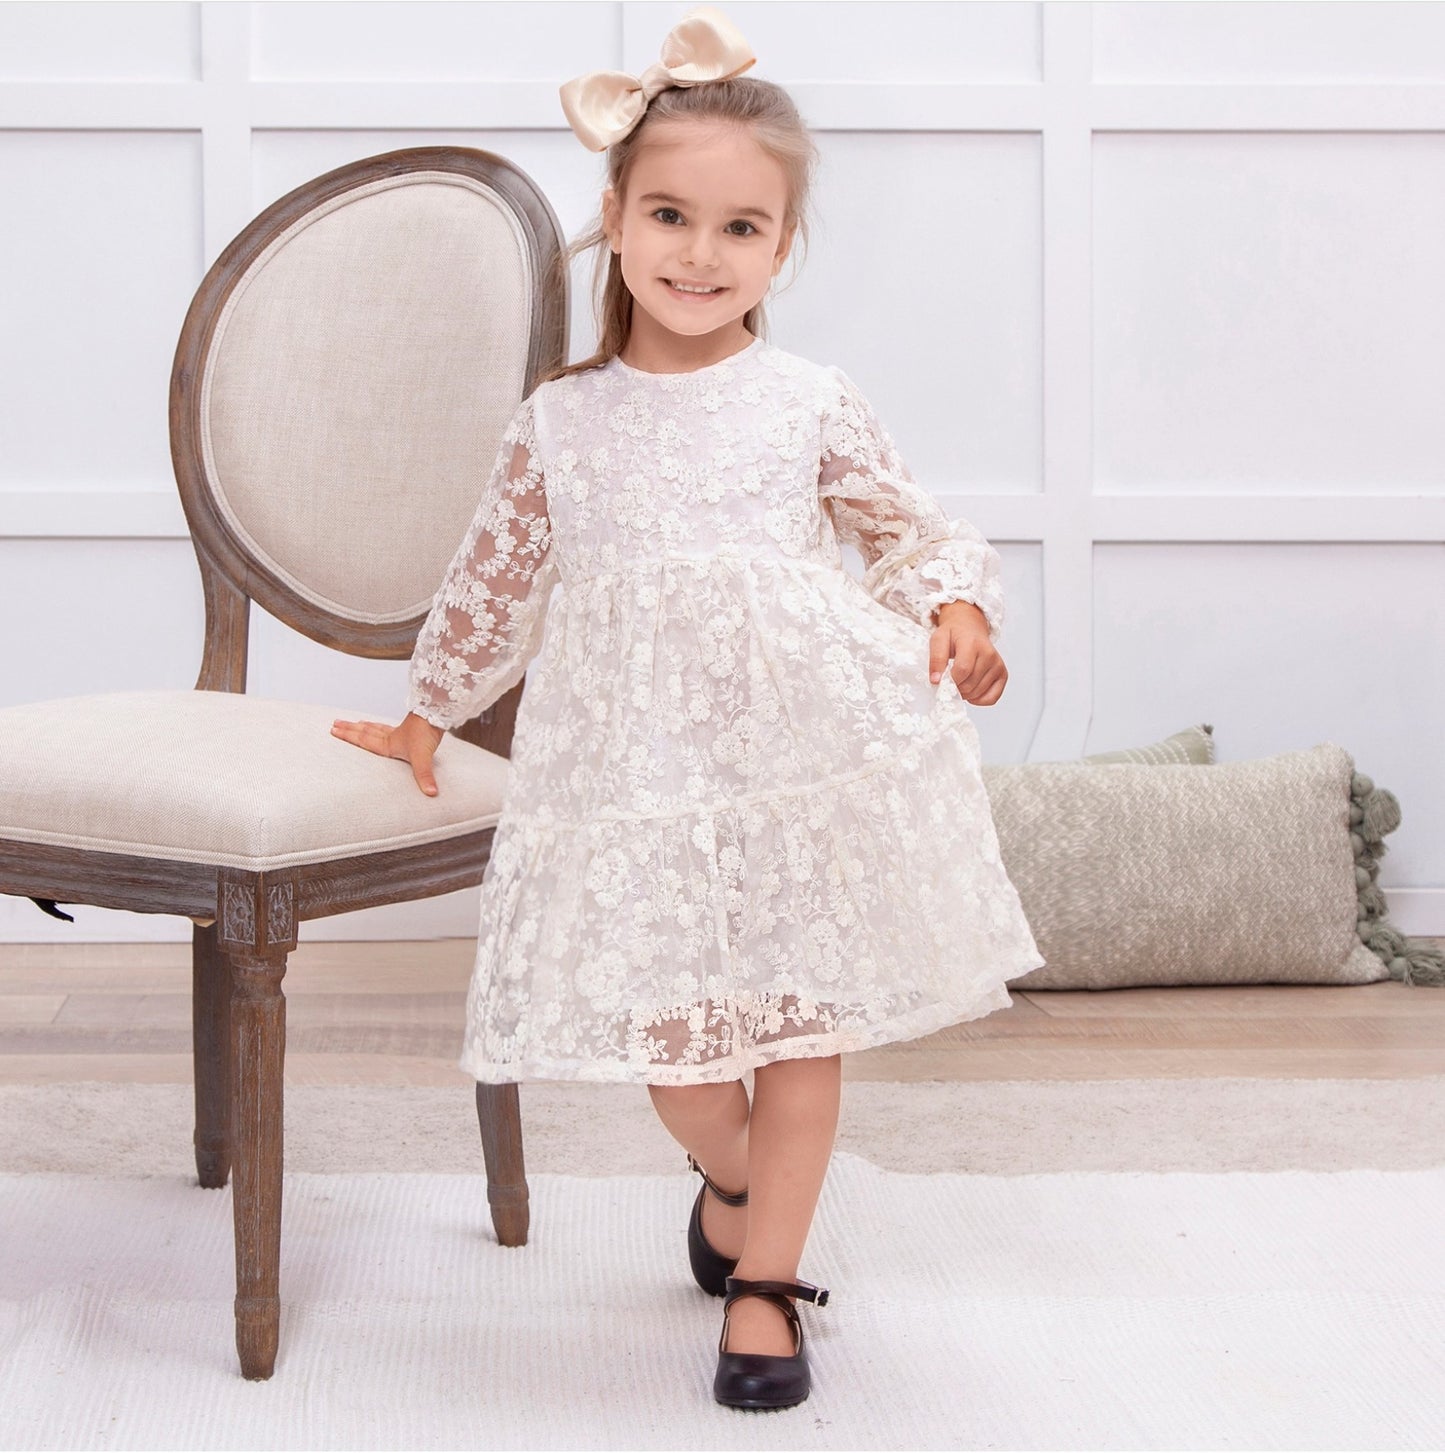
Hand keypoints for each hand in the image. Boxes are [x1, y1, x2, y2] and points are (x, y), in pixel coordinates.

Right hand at [329, 710, 446, 795]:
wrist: (437, 714)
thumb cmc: (426, 733)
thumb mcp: (423, 758)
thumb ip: (424, 776)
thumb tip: (431, 793)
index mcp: (388, 745)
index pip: (363, 740)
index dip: (348, 736)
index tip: (334, 730)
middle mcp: (391, 737)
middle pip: (366, 732)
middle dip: (350, 729)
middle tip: (335, 723)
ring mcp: (400, 731)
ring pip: (377, 727)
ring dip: (365, 726)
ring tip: (357, 722)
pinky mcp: (410, 727)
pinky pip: (390, 727)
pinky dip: (384, 726)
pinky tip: (387, 728)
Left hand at [929, 601, 1006, 705]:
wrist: (970, 628)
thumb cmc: (954, 635)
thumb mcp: (938, 639)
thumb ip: (936, 659)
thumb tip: (936, 681)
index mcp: (973, 643)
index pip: (962, 670)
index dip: (949, 680)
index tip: (941, 679)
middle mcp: (989, 654)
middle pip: (969, 685)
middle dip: (955, 688)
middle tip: (949, 680)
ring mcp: (998, 665)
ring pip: (978, 693)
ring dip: (965, 694)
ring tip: (959, 681)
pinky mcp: (1002, 674)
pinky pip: (991, 698)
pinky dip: (978, 700)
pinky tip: (971, 690)